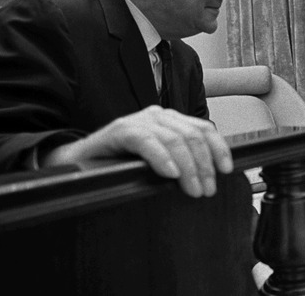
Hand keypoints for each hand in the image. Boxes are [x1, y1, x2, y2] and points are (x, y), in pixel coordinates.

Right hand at [42, 105, 232, 197]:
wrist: (77, 162)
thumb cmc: (119, 163)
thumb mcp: (157, 160)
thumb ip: (180, 160)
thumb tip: (207, 177)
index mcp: (169, 120)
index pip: (204, 129)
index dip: (219, 149)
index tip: (227, 170)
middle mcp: (157, 115)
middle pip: (193, 136)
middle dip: (204, 165)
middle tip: (207, 189)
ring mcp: (138, 120)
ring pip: (175, 139)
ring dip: (188, 167)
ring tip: (192, 188)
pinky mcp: (120, 130)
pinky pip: (147, 141)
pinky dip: (162, 157)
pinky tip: (170, 173)